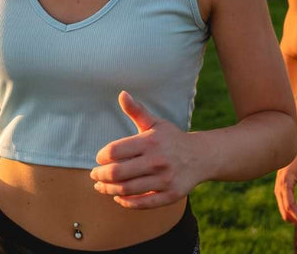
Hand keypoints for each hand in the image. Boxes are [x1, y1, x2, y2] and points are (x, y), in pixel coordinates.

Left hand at [91, 91, 200, 208]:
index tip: (99, 158)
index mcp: (151, 142)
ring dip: (109, 190)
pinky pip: (142, 203)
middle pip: (117, 173)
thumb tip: (122, 94)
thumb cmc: (172, 139)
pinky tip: (119, 198)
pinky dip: (126, 202)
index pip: (114, 151)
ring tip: (102, 187)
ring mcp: (164, 179)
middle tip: (95, 175)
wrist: (201, 156)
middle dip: (100, 175)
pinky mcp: (170, 195)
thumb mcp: (156, 123)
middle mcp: (157, 161)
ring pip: (126, 190)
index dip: (101, 156)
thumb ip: (137, 111)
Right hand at [274, 149, 296, 229]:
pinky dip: (294, 215)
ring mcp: (278, 191)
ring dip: (296, 220)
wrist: (290, 149)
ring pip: (285, 212)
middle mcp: (279, 190)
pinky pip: (285, 208)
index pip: (291, 207)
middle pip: (287, 213)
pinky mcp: (281, 192)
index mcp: (285, 184)